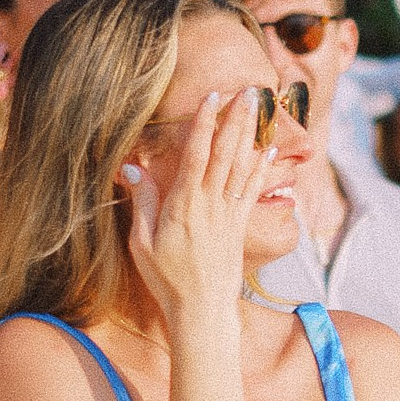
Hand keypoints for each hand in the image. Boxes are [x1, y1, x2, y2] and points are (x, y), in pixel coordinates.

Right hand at [121, 88, 266, 333]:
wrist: (202, 310)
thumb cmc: (167, 278)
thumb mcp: (142, 242)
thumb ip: (141, 202)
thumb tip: (130, 168)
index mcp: (184, 205)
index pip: (195, 155)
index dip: (204, 124)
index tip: (211, 97)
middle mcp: (210, 204)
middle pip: (225, 153)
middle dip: (236, 119)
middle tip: (248, 90)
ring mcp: (229, 214)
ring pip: (241, 165)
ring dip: (250, 133)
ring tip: (259, 107)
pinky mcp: (240, 225)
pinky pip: (252, 189)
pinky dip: (261, 167)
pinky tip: (269, 149)